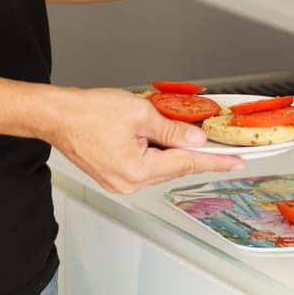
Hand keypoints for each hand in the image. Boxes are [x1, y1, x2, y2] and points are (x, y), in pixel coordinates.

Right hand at [46, 88, 243, 193]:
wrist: (56, 115)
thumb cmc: (88, 112)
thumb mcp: (140, 114)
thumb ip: (173, 129)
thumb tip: (196, 139)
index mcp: (138, 170)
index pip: (187, 164)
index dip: (216, 161)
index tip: (237, 162)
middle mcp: (129, 183)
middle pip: (173, 166)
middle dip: (193, 151)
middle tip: (215, 139)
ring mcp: (119, 181)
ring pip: (158, 165)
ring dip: (171, 149)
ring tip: (176, 128)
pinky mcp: (112, 174)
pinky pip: (143, 164)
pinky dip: (154, 151)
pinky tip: (156, 136)